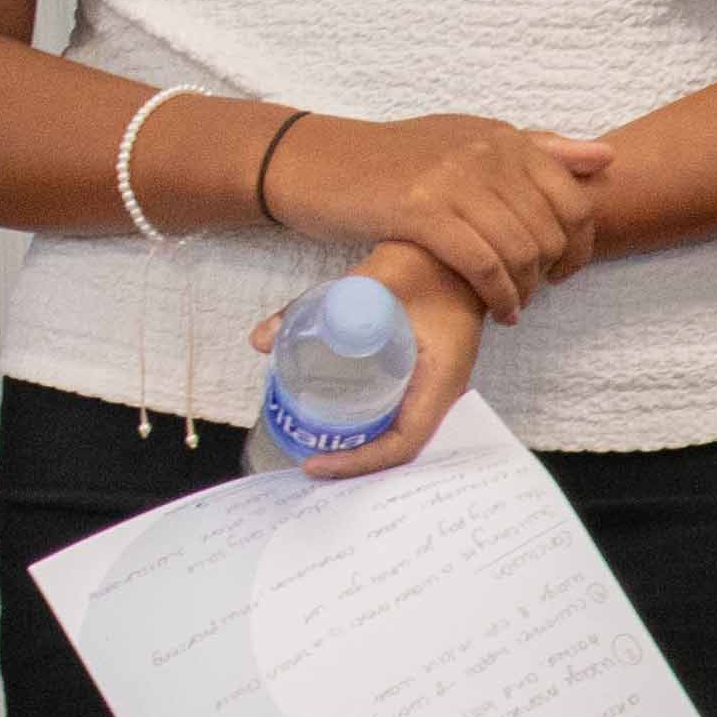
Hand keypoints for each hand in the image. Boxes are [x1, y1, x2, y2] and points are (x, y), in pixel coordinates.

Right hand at [253, 112, 616, 315]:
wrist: (315, 161)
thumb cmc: (391, 159)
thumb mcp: (465, 141)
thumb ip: (535, 148)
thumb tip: (605, 157)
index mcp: (502, 137)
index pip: (573, 198)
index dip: (579, 245)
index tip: (562, 271)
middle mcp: (486, 152)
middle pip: (551, 230)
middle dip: (550, 274)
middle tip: (531, 295)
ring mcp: (454, 179)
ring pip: (521, 250)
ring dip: (523, 292)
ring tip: (510, 308)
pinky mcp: (422, 210)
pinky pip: (483, 263)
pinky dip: (497, 296)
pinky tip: (493, 311)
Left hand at [287, 246, 482, 480]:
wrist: (456, 252)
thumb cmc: (423, 266)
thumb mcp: (367, 282)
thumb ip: (310, 308)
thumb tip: (260, 340)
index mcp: (440, 379)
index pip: (402, 442)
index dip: (360, 461)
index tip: (317, 464)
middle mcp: (440, 392)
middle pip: (397, 447)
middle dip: (354, 463)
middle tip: (309, 463)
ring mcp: (432, 387)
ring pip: (397, 434)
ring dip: (360, 448)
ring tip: (316, 451)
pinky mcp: (421, 378)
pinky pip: (396, 413)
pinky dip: (367, 425)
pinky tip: (335, 422)